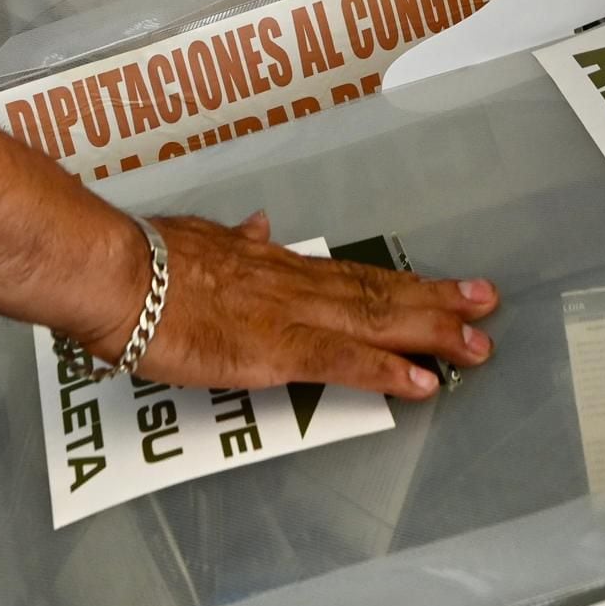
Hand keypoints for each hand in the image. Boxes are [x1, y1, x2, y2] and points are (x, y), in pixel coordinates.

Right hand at [113, 209, 497, 400]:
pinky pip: (343, 361)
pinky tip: (423, 381)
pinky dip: (387, 370)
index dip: (401, 283)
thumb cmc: (142, 260)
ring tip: (477, 343)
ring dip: (430, 332)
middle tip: (488, 306)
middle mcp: (295, 284)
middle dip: (436, 303)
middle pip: (378, 293)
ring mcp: (290, 315)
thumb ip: (234, 238)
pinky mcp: (274, 349)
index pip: (351, 275)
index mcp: (274, 264)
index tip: (444, 287)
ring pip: (375, 321)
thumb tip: (260, 224)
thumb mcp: (199, 237)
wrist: (116, 273)